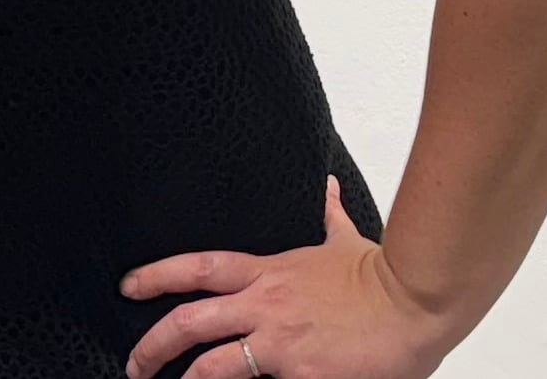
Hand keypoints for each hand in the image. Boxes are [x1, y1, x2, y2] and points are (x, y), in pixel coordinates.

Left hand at [122, 181, 450, 378]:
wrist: (417, 301)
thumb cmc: (384, 276)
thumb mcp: (346, 241)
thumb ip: (329, 216)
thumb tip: (327, 187)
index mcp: (270, 273)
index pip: (199, 267)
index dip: (156, 275)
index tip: (128, 286)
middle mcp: (266, 305)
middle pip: (190, 321)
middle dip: (151, 345)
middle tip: (134, 363)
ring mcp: (281, 343)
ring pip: (212, 366)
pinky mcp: (302, 376)